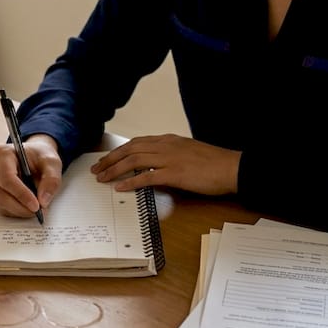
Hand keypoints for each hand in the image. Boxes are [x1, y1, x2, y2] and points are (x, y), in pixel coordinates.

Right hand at [0, 134, 62, 217]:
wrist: (34, 156)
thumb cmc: (40, 156)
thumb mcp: (52, 163)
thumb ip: (51, 180)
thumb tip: (43, 200)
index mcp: (3, 153)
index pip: (7, 179)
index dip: (21, 195)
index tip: (36, 206)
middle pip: (0, 194)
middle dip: (21, 207)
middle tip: (39, 212)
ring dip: (19, 210)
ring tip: (36, 208)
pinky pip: (0, 206)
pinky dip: (15, 211)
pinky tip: (26, 206)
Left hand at [90, 134, 239, 194]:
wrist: (231, 167)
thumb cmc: (213, 162)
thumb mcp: (188, 152)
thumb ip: (171, 154)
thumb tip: (156, 164)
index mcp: (169, 140)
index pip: (136, 142)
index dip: (119, 151)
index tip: (107, 159)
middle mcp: (166, 146)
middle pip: (130, 149)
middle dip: (110, 159)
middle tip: (97, 169)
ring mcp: (169, 159)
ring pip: (134, 161)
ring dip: (114, 169)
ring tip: (102, 178)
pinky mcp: (175, 174)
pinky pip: (147, 177)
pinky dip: (131, 182)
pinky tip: (120, 187)